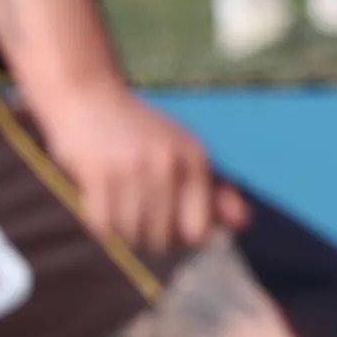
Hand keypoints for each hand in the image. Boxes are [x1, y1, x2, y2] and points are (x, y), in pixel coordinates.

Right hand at [41, 84, 247, 255]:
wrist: (91, 98)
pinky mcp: (98, 174)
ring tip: (121, 207)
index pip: (199, 228)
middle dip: (152, 237)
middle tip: (141, 217)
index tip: (172, 230)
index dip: (185, 238)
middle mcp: (168, 164)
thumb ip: (214, 190)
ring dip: (125, 231)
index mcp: (195, 158)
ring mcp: (133, 169)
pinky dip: (101, 224)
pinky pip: (103, 226)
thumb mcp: (183, 151)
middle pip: (163, 237)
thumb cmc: (140, 131)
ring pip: (132, 234)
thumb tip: (244, 223)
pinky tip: (103, 203)